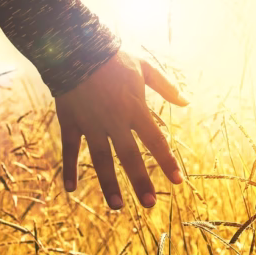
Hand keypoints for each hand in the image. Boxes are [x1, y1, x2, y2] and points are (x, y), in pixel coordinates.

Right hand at [55, 49, 188, 209]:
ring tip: (117, 206)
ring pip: (101, 159)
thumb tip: (187, 102)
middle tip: (150, 204)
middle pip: (130, 156)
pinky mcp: (71, 121)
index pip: (156, 141)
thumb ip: (166, 87)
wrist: (77, 48)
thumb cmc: (114, 58)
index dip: (167, 162)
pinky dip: (69, 168)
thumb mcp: (144, 68)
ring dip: (109, 183)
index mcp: (135, 109)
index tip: (178, 181)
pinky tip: (70, 189)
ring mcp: (91, 123)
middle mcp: (115, 120)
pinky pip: (70, 149)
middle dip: (140, 181)